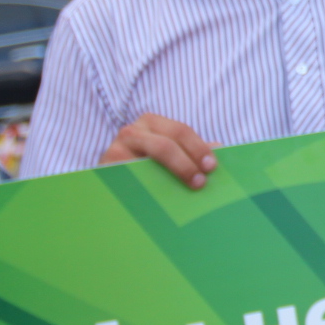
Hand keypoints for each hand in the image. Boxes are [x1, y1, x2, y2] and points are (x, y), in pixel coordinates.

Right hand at [100, 114, 216, 189]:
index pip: (180, 131)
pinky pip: (131, 179)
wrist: (109, 180)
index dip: (198, 148)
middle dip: (186, 164)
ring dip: (168, 178)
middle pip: (165, 146)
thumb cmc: (145, 164)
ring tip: (184, 191)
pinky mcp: (105, 169)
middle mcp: (132, 131)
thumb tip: (218, 148)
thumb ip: (189, 150)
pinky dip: (148, 190)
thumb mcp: (167, 152)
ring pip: (147, 163)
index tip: (211, 167)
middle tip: (200, 183)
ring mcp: (115, 149)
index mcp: (152, 123)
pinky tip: (160, 201)